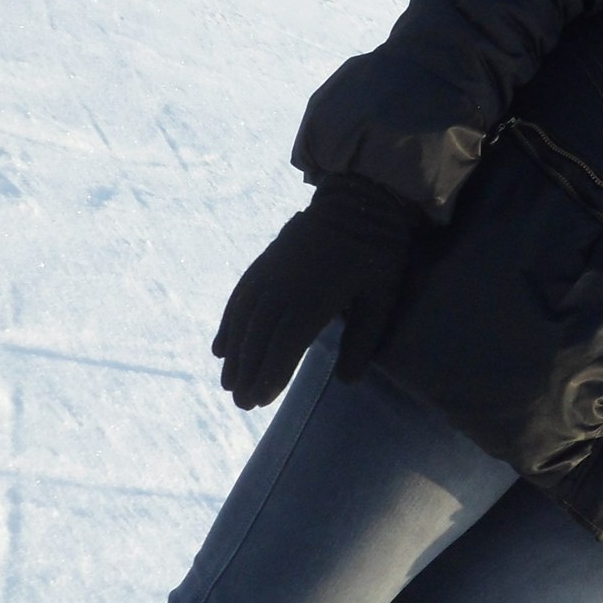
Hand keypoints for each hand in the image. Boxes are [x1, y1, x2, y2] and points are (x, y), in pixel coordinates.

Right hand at [211, 176, 423, 408]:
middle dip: (248, 373)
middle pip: (259, 338)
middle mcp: (284, 288)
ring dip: (234, 354)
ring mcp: (271, 273)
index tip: (262, 400)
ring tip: (227, 382)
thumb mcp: (381, 298)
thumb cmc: (377, 253)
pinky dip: (228, 323)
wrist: (359, 200)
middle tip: (241, 403)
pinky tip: (221, 346)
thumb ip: (363, 340)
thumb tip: (347, 380)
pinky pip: (240, 297)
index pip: (285, 346)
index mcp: (314, 299)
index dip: (271, 375)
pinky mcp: (265, 262)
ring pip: (244, 320)